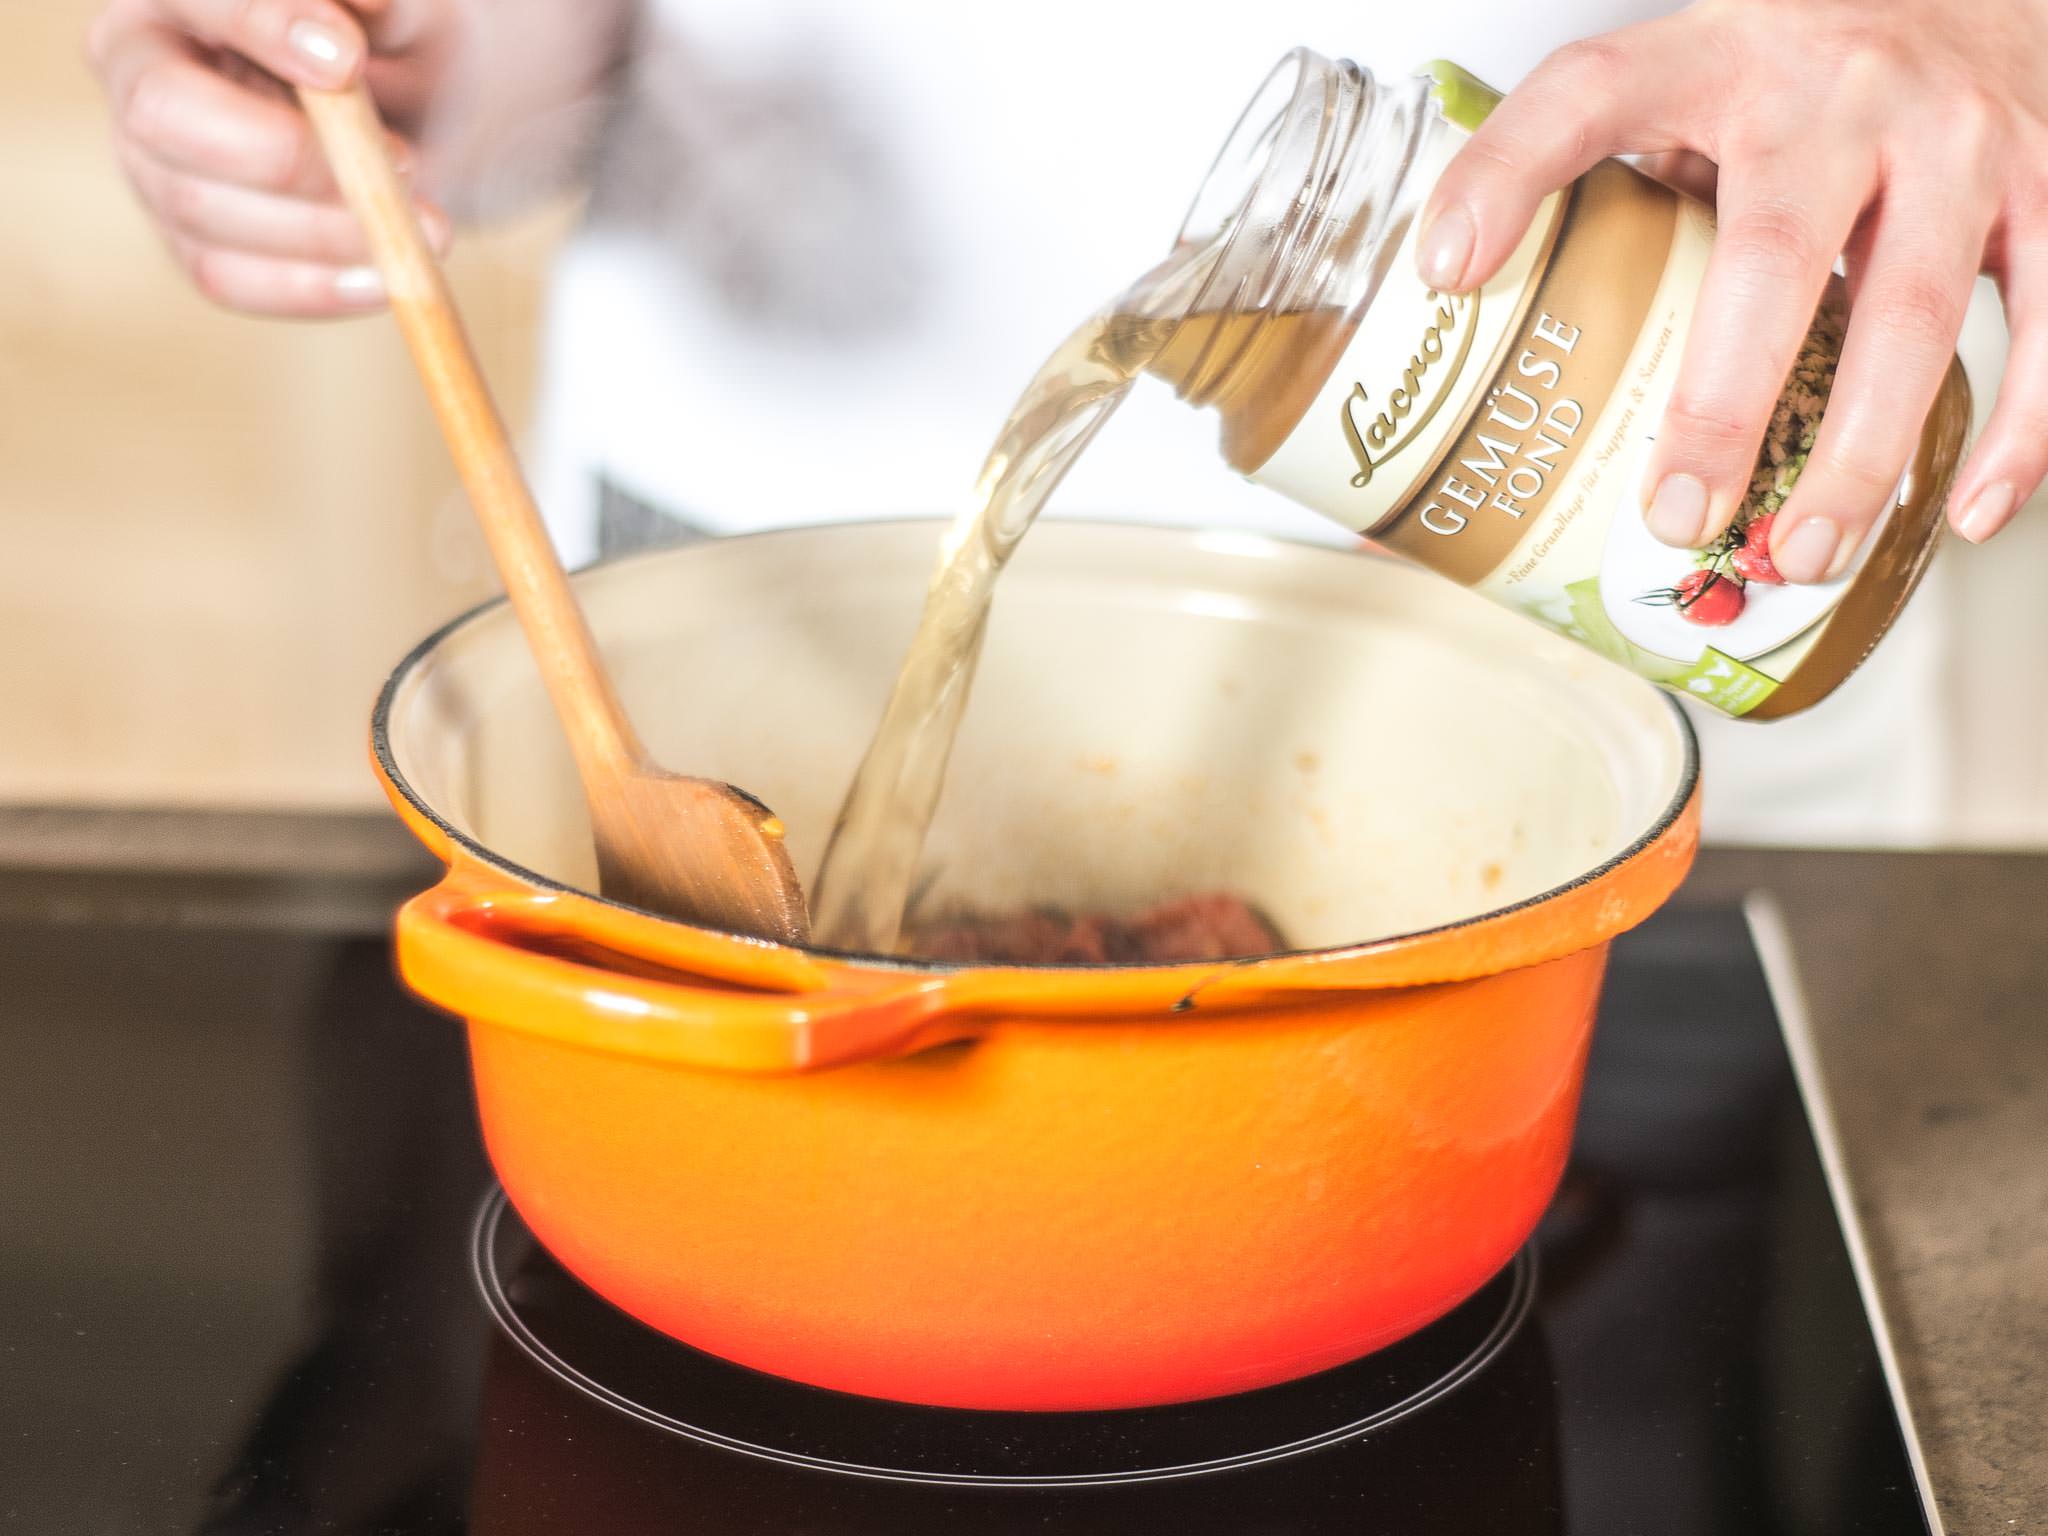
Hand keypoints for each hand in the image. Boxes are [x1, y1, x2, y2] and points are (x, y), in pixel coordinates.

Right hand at [89, 0, 464, 317]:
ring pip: (202, 209)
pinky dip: (314, 287)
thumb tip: (369, 0)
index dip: (262, 25)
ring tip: (426, 228)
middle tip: (403, 166)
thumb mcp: (407, 16)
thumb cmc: (391, 48)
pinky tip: (388, 280)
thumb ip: (390, 5)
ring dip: (322, 230)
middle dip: (286, 151)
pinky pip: (230, 278)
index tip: (346, 59)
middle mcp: (139, 72)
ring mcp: (151, 164)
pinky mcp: (188, 242)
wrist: (410, 122)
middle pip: (168, 114)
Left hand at [1414, 0, 2047, 579]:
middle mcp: (1842, 96)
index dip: (1506, 173)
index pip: (1590, 94)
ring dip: (1859, 454)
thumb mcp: (1688, 82)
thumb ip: (1597, 166)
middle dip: (1722, 406)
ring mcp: (1959, 144)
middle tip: (1678, 515)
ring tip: (1801, 553)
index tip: (1449, 269)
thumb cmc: (1806, 67)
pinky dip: (2021, 432)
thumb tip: (1451, 289)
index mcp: (1720, 58)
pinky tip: (1968, 512)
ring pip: (1916, 316)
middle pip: (1771, 259)